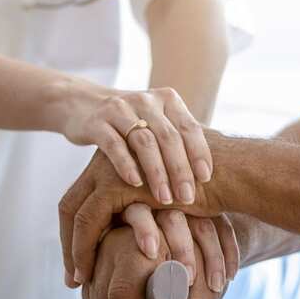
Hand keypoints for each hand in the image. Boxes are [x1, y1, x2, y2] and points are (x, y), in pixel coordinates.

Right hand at [57, 83, 212, 205]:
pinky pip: (114, 144)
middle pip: (168, 137)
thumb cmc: (130, 124)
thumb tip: (216, 174)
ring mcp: (119, 109)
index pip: (189, 127)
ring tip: (165, 198)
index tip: (207, 179)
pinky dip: (126, 164)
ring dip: (157, 172)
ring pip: (143, 142)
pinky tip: (134, 183)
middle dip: (180, 170)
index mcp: (167, 100)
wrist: (83, 105)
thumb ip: (179, 140)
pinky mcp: (97, 122)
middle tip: (188, 198)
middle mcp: (145, 100)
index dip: (199, 153)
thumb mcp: (157, 123)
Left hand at [59, 146, 223, 286]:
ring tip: (81, 281)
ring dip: (76, 251)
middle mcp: (108, 158)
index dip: (76, 234)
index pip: (82, 199)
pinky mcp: (117, 182)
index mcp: (117, 160)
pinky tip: (92, 273)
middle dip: (69, 245)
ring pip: (75, 213)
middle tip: (71, 280)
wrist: (231, 173)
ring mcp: (109, 167)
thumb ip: (149, 208)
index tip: (80, 266)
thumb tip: (140, 237)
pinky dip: (87, 248)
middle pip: (71, 204)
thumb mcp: (168, 199)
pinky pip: (89, 219)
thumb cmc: (208, 191)